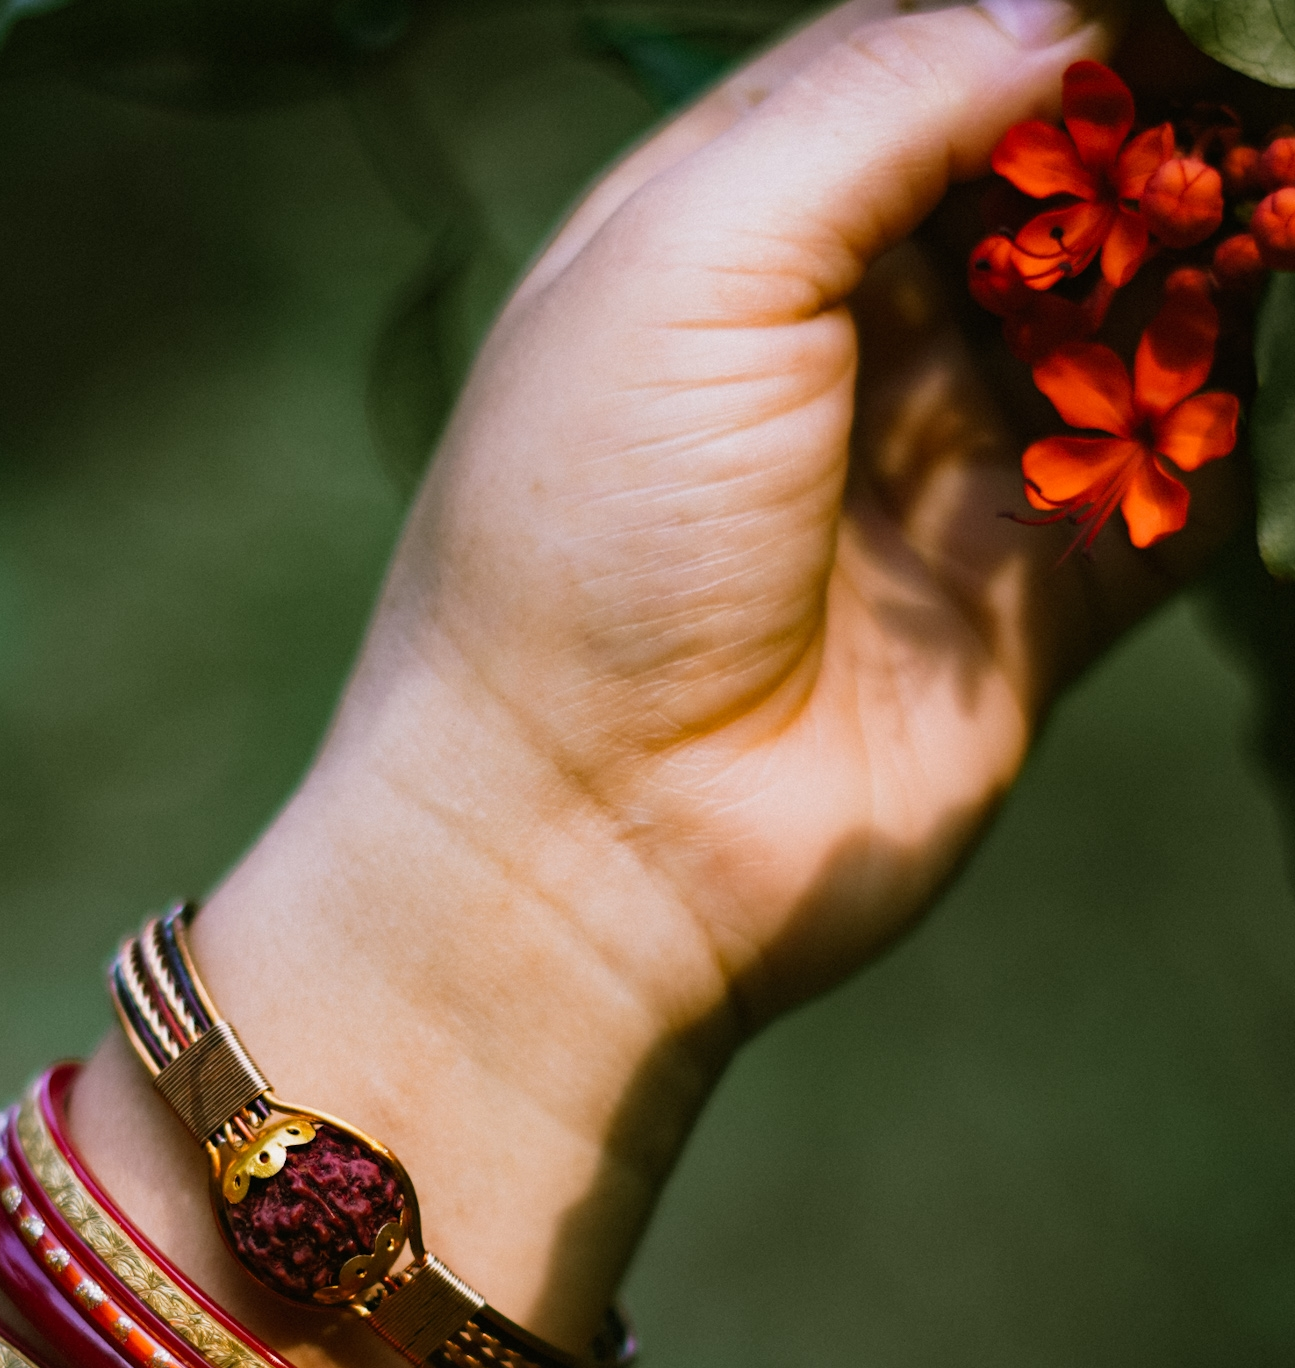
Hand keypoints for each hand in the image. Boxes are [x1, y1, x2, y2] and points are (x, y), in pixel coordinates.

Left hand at [339, 0, 1178, 1030]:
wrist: (585, 840)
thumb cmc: (589, 538)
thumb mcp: (690, 263)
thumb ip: (873, 110)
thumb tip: (1059, 3)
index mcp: (741, 235)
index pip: (932, 67)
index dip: (1054, 23)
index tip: (1177, 14)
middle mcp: (852, 346)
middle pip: (1058, 188)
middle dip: (1160, 135)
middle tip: (1252, 110)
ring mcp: (944, 480)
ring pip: (1132, 332)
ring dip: (1213, 271)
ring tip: (1261, 223)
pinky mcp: (1024, 614)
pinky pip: (1168, 504)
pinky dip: (1215, 445)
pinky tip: (1224, 390)